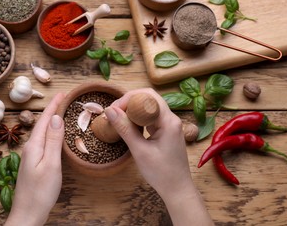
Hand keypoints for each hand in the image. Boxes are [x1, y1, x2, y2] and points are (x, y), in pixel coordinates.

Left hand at [5, 93, 65, 225]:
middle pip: (42, 123)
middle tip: (65, 99)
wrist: (28, 214)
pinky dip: (50, 132)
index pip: (44, 119)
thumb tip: (56, 118)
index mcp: (34, 145)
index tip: (63, 92)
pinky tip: (55, 133)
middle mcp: (30, 147)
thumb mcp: (51, 164)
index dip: (54, 105)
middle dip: (53, 109)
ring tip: (62, 111)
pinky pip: (43, 140)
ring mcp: (31, 156)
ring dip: (51, 119)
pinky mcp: (34, 163)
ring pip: (42, 131)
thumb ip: (53, 140)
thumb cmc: (41, 192)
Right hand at [104, 88, 212, 224]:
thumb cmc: (161, 173)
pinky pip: (151, 118)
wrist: (177, 190)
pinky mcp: (166, 131)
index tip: (113, 109)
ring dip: (132, 110)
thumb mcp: (139, 150)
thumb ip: (125, 129)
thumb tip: (109, 110)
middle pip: (149, 99)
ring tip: (118, 119)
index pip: (148, 96)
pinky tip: (128, 127)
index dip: (129, 98)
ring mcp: (170, 125)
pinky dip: (138, 119)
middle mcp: (171, 119)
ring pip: (149, 108)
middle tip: (113, 113)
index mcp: (169, 121)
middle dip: (129, 102)